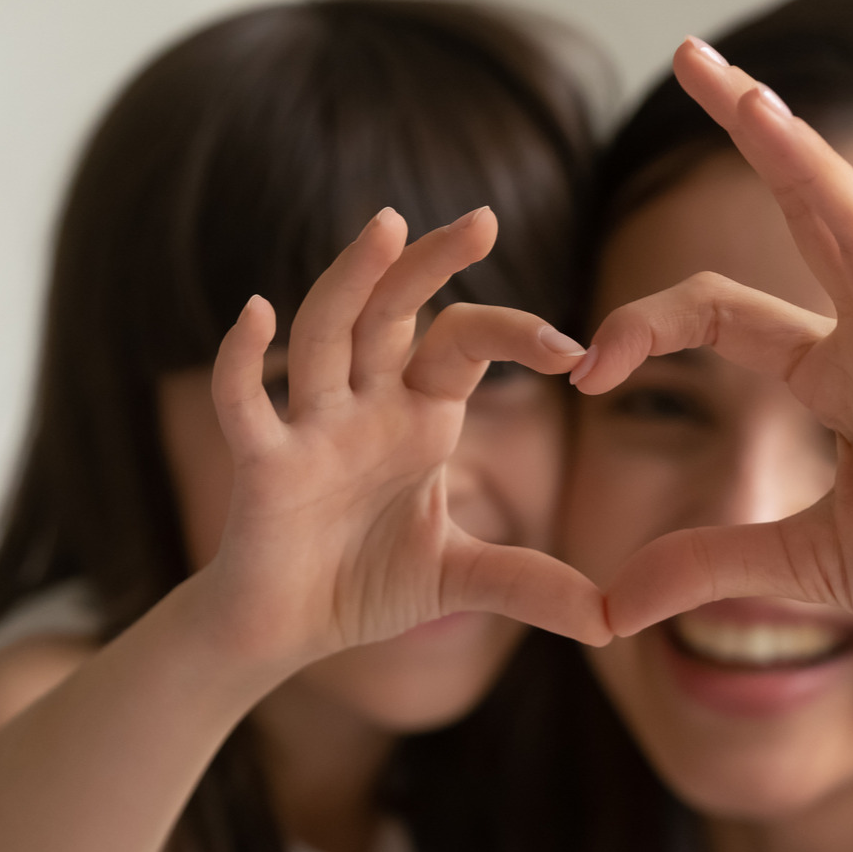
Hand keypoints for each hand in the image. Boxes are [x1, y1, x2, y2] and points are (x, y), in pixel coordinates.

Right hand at [202, 206, 610, 666]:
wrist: (286, 632)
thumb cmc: (363, 585)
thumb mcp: (460, 581)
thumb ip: (529, 584)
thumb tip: (612, 621)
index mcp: (418, 416)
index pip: (465, 344)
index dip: (515, 335)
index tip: (574, 350)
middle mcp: (364, 404)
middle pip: (394, 311)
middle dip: (432, 265)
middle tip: (483, 219)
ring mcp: (310, 427)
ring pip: (326, 333)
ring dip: (352, 279)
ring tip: (387, 225)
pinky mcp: (262, 463)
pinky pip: (244, 401)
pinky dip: (241, 358)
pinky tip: (256, 312)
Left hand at [578, 40, 852, 720]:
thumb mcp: (806, 568)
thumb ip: (709, 565)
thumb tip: (611, 604)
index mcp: (839, 379)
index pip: (720, 311)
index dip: (640, 325)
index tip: (583, 370)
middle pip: (800, 217)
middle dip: (747, 134)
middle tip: (687, 52)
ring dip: (805, 164)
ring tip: (750, 96)